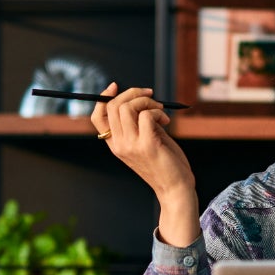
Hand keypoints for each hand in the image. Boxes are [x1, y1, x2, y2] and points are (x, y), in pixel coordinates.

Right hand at [91, 83, 200, 246]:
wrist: (176, 188)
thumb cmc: (165, 163)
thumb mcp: (147, 140)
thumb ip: (140, 123)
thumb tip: (141, 99)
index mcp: (115, 144)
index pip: (98, 117)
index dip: (103, 98)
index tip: (115, 87)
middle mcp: (119, 145)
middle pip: (113, 106)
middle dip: (133, 94)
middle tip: (151, 97)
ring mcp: (131, 146)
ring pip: (127, 108)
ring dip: (147, 102)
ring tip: (160, 112)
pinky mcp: (147, 145)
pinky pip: (146, 115)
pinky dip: (157, 112)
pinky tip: (165, 122)